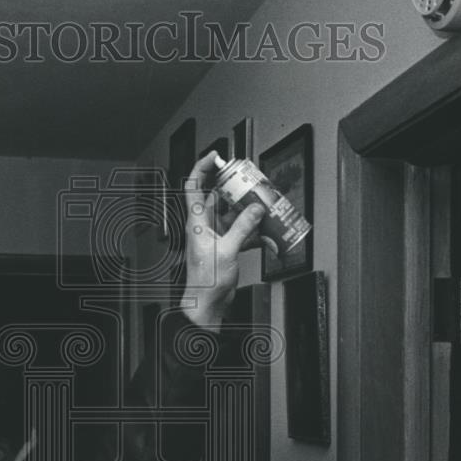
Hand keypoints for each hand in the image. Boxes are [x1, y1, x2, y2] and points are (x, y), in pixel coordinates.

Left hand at [181, 152, 265, 330]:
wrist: (207, 303)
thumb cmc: (206, 281)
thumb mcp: (227, 250)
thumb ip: (243, 227)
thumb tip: (255, 209)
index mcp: (197, 221)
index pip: (194, 186)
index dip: (202, 167)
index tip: (215, 156)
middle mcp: (205, 225)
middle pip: (219, 198)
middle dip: (236, 190)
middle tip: (252, 183)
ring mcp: (215, 236)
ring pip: (233, 215)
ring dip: (248, 213)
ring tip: (264, 208)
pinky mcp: (225, 246)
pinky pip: (241, 232)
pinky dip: (253, 232)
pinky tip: (266, 234)